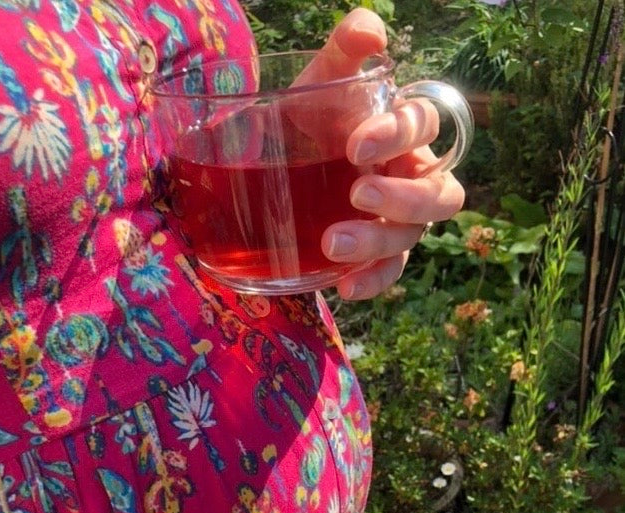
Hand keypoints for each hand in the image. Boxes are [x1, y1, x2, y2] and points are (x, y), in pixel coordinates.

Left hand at [305, 8, 465, 299]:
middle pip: (439, 193)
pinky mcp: (378, 255)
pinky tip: (344, 287)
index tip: (355, 144)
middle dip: (403, 197)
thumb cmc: (302, 122)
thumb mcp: (315, 86)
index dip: (400, 134)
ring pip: (413, 236)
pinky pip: (390, 273)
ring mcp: (398, 220)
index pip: (424, 126)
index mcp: (401, 132)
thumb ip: (342, 55)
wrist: (268, 167)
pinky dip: (372, 281)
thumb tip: (370, 30)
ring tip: (333, 243)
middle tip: (357, 192)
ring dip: (379, 243)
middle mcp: (410, 177)